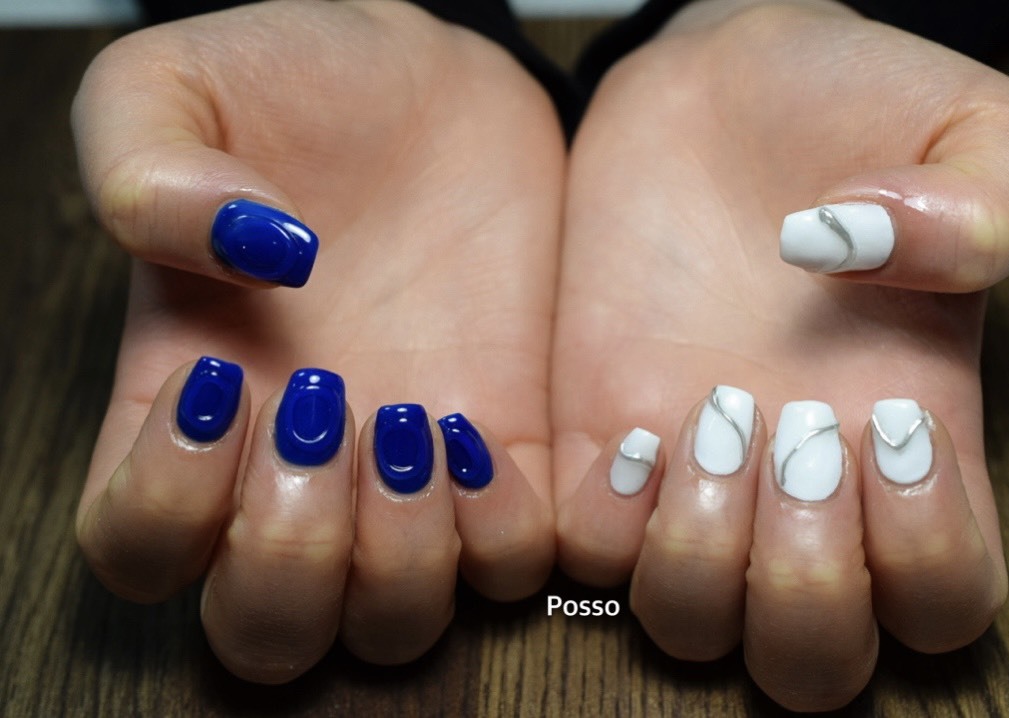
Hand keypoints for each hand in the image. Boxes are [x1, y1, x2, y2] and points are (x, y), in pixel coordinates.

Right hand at [73, 0, 561, 682]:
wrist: (437, 84)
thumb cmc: (298, 82)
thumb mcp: (175, 85)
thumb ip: (145, 170)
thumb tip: (235, 254)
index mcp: (193, 401)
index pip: (137, 547)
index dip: (163, 510)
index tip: (220, 385)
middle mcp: (298, 465)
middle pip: (267, 627)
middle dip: (293, 560)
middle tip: (325, 420)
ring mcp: (409, 473)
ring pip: (393, 621)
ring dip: (401, 556)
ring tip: (414, 421)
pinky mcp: (511, 451)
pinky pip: (510, 564)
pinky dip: (501, 532)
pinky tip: (480, 430)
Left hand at [552, 0, 1008, 709]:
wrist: (713, 85)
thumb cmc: (849, 105)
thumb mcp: (973, 128)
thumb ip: (988, 208)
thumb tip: (885, 266)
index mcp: (909, 440)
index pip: (939, 602)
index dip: (923, 556)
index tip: (888, 418)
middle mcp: (797, 482)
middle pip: (809, 659)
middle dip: (803, 581)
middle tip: (793, 434)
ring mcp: (689, 470)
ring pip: (689, 623)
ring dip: (701, 555)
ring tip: (711, 416)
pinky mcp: (594, 434)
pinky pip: (583, 552)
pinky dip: (606, 521)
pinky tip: (637, 422)